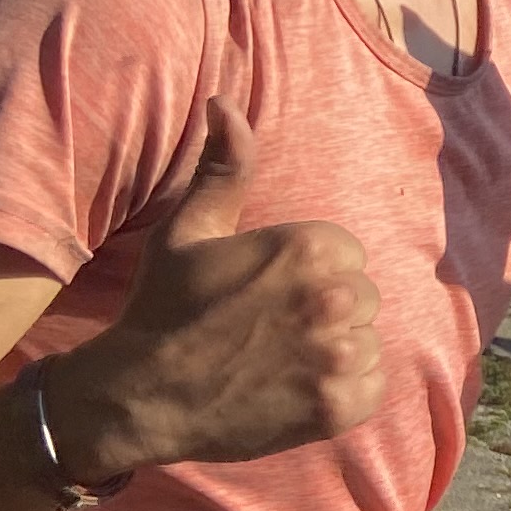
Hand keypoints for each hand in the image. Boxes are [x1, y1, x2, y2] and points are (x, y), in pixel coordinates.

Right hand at [42, 99, 384, 478]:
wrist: (139, 395)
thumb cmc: (164, 307)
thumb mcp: (189, 228)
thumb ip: (225, 166)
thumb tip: (227, 103)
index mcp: (307, 247)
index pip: (347, 253)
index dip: (309, 272)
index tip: (269, 291)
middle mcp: (332, 297)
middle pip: (362, 296)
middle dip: (327, 308)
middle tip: (271, 327)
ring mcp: (338, 355)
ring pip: (369, 341)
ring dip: (336, 350)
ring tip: (282, 358)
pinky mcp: (339, 407)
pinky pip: (371, 387)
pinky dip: (344, 391)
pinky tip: (297, 388)